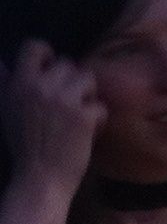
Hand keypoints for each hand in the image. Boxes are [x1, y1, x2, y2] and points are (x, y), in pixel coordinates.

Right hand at [2, 43, 103, 197]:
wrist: (40, 177)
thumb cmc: (23, 145)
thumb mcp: (5, 109)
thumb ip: (4, 84)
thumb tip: (1, 63)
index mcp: (18, 82)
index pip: (35, 46)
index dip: (48, 55)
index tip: (53, 70)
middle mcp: (39, 86)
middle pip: (67, 64)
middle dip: (73, 81)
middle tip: (72, 101)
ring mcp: (62, 100)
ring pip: (87, 78)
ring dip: (89, 94)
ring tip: (82, 111)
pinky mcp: (82, 118)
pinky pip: (100, 106)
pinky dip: (98, 119)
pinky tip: (90, 131)